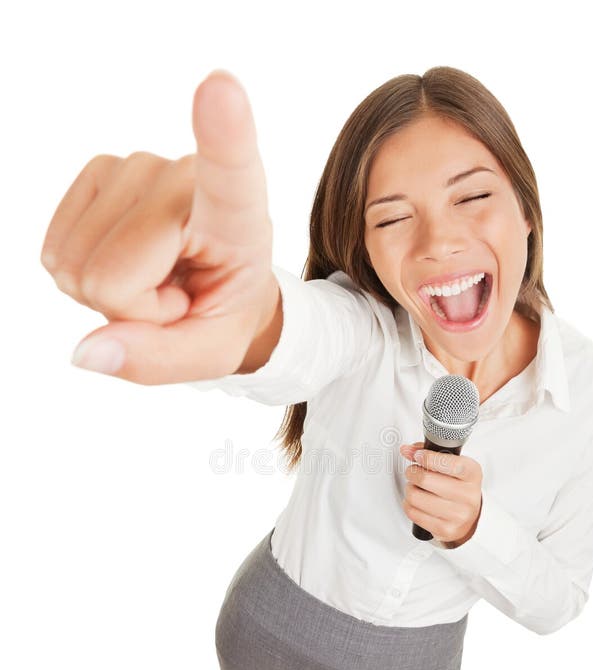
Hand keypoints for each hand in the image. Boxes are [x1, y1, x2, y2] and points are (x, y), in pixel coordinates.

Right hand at [40, 70, 277, 383]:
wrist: (216, 286)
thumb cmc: (222, 313)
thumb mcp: (210, 354)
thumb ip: (157, 360)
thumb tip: (88, 351)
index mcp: (238, 218)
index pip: (228, 170)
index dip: (221, 133)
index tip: (220, 88)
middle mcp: (183, 177)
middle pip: (111, 275)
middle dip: (132, 308)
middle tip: (173, 298)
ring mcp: (135, 166)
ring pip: (76, 265)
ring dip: (108, 292)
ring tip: (156, 279)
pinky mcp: (98, 172)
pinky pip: (55, 253)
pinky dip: (82, 274)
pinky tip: (126, 263)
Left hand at [399, 442, 482, 547]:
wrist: (469, 517)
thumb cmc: (458, 487)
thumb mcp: (453, 466)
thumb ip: (431, 454)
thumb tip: (407, 450)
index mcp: (472, 474)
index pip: (449, 463)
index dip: (428, 458)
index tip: (418, 456)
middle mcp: (468, 495)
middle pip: (425, 479)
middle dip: (413, 472)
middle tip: (413, 471)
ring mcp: (458, 514)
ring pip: (415, 496)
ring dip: (409, 489)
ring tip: (415, 487)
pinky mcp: (445, 529)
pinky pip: (413, 513)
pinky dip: (409, 504)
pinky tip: (416, 502)